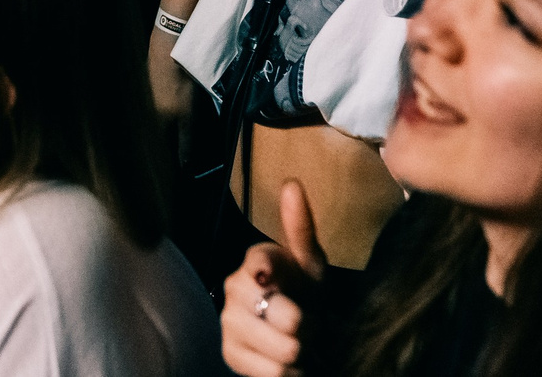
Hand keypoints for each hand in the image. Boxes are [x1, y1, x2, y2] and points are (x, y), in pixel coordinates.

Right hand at [218, 182, 328, 376]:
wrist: (300, 333)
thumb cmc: (306, 292)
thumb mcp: (311, 262)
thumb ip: (300, 227)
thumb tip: (292, 183)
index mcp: (256, 260)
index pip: (262, 264)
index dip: (276, 276)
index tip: (281, 283)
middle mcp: (236, 287)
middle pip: (283, 315)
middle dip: (305, 324)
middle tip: (307, 321)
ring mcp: (230, 321)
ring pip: (281, 347)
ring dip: (299, 349)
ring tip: (298, 341)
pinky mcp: (230, 352)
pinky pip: (271, 371)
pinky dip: (287, 370)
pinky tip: (284, 358)